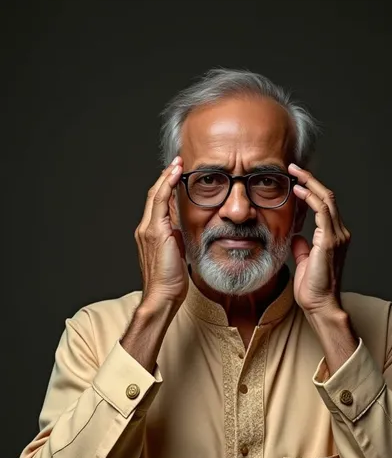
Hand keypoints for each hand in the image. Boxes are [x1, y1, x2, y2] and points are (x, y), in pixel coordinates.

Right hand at [135, 157, 187, 309]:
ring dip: (167, 177)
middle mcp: (145, 229)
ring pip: (155, 195)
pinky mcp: (155, 231)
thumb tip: (181, 229)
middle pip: (153, 195)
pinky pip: (159, 201)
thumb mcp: (176, 253)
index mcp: (150, 234)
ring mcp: (148, 229)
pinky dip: (167, 185)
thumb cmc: (170, 281)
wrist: (163, 295)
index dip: (165, 187)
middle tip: (178, 161)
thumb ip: (176, 239)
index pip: (156, 204)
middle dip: (165, 176)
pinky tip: (176, 174)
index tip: (176, 174)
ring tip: (178, 163)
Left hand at [288, 163, 350, 314]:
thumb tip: (297, 236)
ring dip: (310, 183)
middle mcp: (340, 233)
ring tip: (294, 172)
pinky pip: (322, 211)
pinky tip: (297, 190)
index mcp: (334, 237)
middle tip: (294, 167)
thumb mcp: (304, 262)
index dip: (311, 191)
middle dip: (311, 179)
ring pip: (326, 199)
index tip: (296, 180)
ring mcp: (337, 236)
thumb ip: (303, 247)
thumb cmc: (313, 289)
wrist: (320, 305)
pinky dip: (310, 198)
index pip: (324, 206)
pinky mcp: (330, 240)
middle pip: (328, 197)